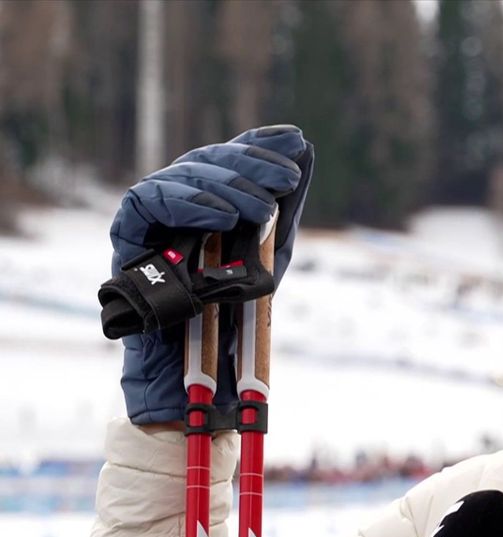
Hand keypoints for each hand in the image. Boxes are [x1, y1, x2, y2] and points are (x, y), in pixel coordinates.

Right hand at [110, 125, 314, 424]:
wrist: (199, 357)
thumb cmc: (233, 305)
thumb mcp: (271, 250)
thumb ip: (285, 205)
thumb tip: (305, 150)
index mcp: (211, 196)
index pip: (231, 155)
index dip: (260, 145)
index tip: (295, 143)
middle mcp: (179, 198)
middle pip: (208, 160)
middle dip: (252, 166)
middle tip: (288, 180)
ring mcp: (152, 213)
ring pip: (182, 176)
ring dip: (227, 187)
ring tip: (260, 209)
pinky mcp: (128, 232)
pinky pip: (148, 202)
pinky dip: (187, 204)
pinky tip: (221, 216)